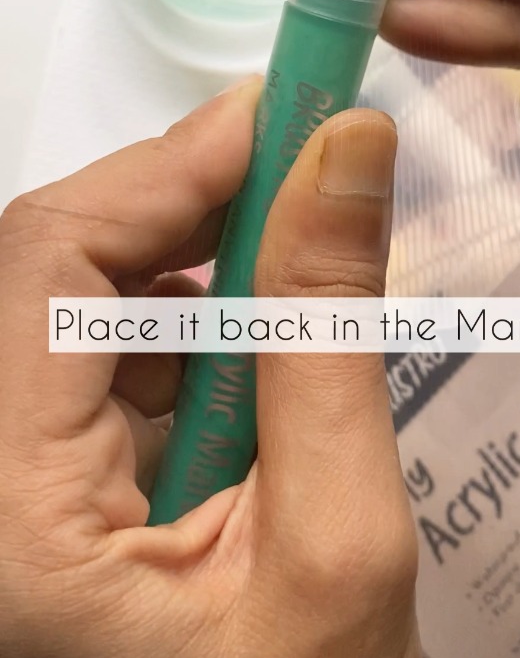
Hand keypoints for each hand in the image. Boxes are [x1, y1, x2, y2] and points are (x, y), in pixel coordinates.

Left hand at [0, 78, 419, 657]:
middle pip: (52, 271)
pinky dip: (182, 317)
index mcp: (7, 522)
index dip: (167, 167)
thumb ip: (328, 337)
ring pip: (76, 302)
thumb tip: (347, 156)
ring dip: (192, 255)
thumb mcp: (341, 542)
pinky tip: (251, 335)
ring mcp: (5, 478)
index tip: (283, 116)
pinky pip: (94, 352)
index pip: (46, 268)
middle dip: (188, 201)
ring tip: (294, 253)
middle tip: (303, 159)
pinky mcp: (40, 476)